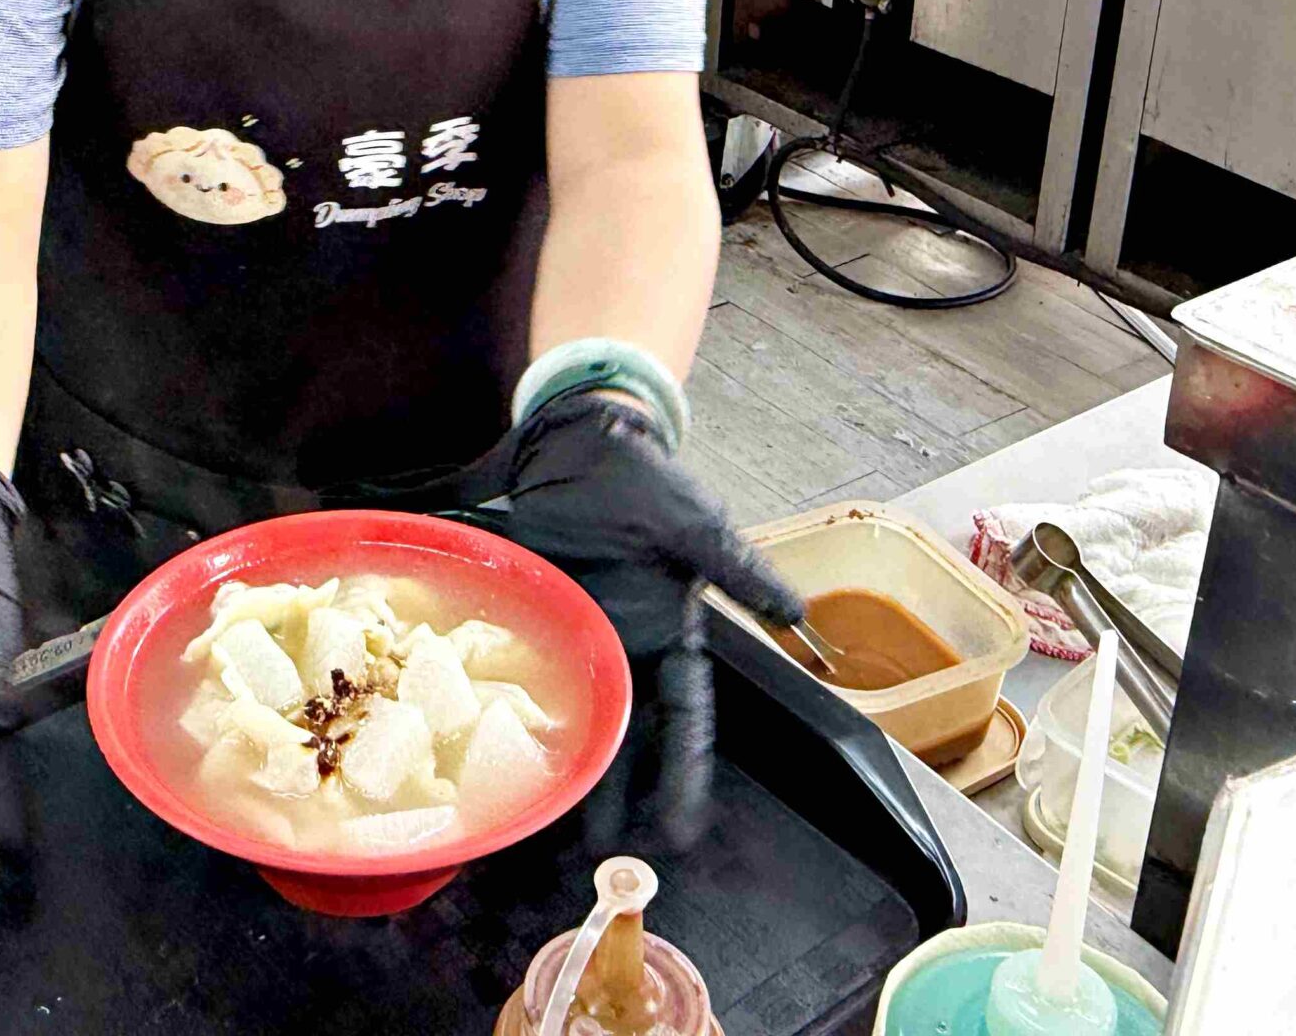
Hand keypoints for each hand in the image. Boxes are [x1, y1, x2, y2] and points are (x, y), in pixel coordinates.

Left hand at [500, 390, 804, 846]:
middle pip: (626, 735)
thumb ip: (739, 571)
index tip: (682, 829)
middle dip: (618, 795)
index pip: (685, 717)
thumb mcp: (697, 525)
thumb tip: (796, 610)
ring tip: (552, 827)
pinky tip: (499, 754)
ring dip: (570, 768)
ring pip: (577, 716)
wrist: (580, 438)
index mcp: (670, 634)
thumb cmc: (645, 480)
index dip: (685, 772)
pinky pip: (525, 676)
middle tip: (603, 855)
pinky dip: (516, 714)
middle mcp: (625, 647)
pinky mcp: (536, 619)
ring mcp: (578, 637)